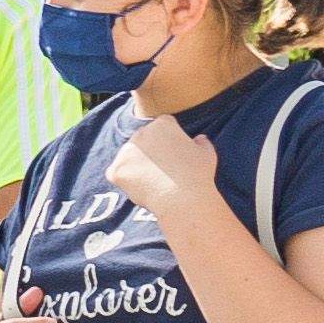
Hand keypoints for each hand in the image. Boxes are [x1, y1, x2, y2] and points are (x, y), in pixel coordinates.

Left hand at [115, 96, 217, 215]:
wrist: (183, 199)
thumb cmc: (198, 175)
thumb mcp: (207, 153)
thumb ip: (201, 143)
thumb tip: (200, 139)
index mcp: (162, 124)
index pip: (162, 127)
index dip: (170, 142)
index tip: (175, 156)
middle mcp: (140, 133)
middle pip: (142, 140)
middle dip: (149, 152)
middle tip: (162, 171)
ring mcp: (125, 152)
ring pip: (128, 157)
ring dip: (136, 165)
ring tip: (153, 181)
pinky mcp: (116, 170)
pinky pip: (116, 173)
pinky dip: (125, 181)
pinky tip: (141, 188)